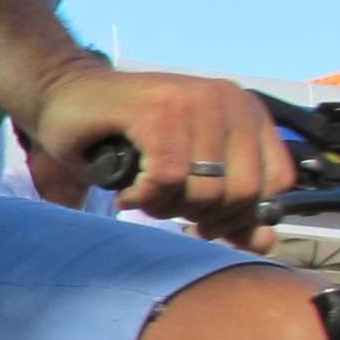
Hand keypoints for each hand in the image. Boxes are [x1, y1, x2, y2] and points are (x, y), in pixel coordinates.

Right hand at [28, 61, 292, 241]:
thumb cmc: (122, 137)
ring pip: (206, 190)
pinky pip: (169, 178)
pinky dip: (145, 197)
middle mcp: (229, 100)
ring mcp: (195, 101)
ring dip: (166, 208)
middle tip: (162, 206)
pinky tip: (128, 193)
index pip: (276, 182)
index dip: (239, 215)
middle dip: (197, 215)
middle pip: (241, 193)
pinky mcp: (159, 110)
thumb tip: (263, 243)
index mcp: (247, 112)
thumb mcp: (186, 173)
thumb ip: (228, 208)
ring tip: (142, 196)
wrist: (62, 96)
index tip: (200, 220)